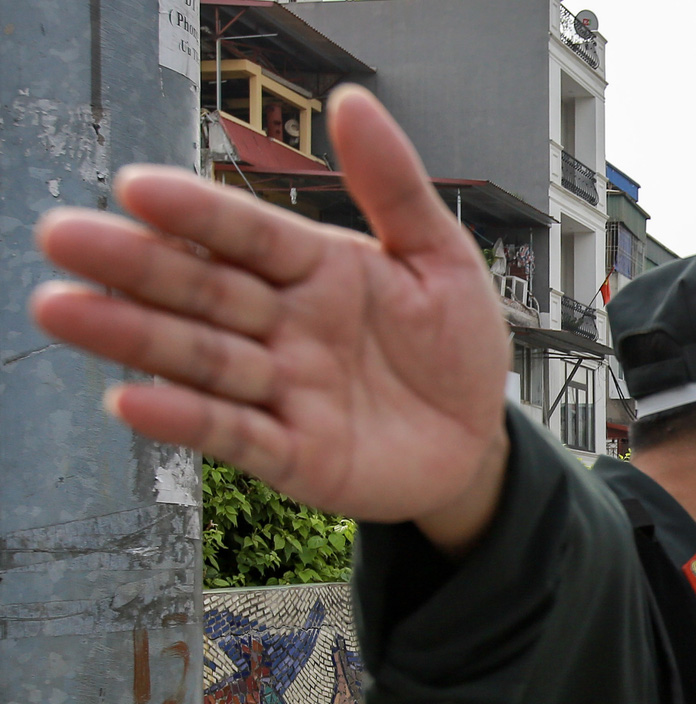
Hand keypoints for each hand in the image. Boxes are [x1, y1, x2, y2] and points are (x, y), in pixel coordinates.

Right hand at [29, 86, 510, 556]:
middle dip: (134, 266)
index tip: (138, 187)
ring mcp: (283, 390)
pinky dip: (185, 420)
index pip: (246, 233)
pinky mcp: (293, 453)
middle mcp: (284, 326)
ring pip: (202, 358)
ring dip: (133, 336)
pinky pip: (234, 434)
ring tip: (63, 309)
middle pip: (203, 290)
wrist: (478, 438)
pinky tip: (132, 399)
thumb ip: (393, 186)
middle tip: (62, 236)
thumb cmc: (455, 346)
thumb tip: (353, 102)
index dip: (196, 213)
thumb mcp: (441, 258)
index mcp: (313, 269)